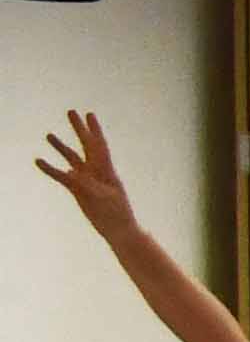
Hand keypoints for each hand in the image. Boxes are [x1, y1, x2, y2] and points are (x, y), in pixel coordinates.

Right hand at [30, 109, 136, 241]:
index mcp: (106, 169)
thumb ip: (87, 185)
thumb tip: (70, 173)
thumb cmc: (116, 213)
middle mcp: (95, 170)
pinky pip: (61, 176)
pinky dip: (51, 169)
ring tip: (49, 134)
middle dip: (78, 128)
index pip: (99, 145)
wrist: (118, 229)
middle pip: (85, 145)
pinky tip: (39, 161)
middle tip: (70, 112)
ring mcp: (86, 179)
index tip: (89, 114)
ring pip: (72, 158)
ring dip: (61, 147)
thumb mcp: (103, 198)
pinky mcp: (78, 190)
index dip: (94, 129)